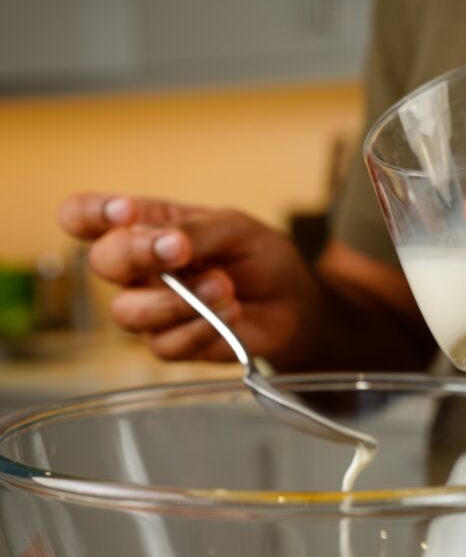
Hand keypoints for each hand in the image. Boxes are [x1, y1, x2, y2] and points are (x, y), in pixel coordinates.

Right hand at [58, 195, 322, 368]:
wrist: (292, 302)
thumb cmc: (258, 256)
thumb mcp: (234, 228)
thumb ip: (197, 232)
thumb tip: (167, 243)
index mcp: (142, 227)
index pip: (84, 217)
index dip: (90, 214)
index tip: (124, 212)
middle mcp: (136, 270)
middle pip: (101, 262)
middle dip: (137, 254)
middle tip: (179, 250)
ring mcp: (149, 309)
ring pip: (129, 312)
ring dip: (177, 299)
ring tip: (224, 286)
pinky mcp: (171, 344)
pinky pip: (166, 344)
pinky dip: (201, 327)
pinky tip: (230, 313)